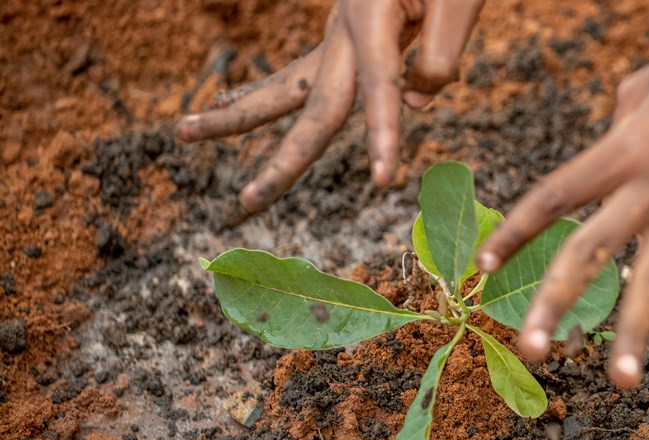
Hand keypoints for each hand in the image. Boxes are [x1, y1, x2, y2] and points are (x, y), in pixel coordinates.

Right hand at [175, 0, 482, 223]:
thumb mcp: (457, 2)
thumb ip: (441, 53)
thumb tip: (412, 103)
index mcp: (373, 18)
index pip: (380, 88)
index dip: (383, 134)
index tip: (385, 181)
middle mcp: (344, 32)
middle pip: (310, 105)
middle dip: (282, 159)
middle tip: (247, 202)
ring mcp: (335, 36)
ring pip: (283, 86)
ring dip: (235, 115)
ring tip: (182, 132)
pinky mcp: (338, 39)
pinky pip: (294, 75)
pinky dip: (257, 92)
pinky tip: (224, 102)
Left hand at [476, 0, 648, 388]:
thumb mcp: (639, 89)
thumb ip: (611, 139)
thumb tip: (604, 177)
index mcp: (621, 150)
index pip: (555, 198)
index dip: (515, 233)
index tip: (483, 268)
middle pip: (592, 253)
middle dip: (556, 303)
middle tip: (531, 351)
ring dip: (637, 335)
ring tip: (621, 384)